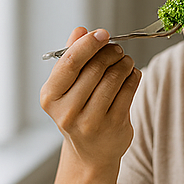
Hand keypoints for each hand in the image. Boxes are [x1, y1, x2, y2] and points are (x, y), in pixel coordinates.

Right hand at [40, 27, 141, 173]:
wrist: (91, 153)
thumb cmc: (78, 113)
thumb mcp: (67, 89)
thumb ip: (73, 59)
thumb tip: (80, 31)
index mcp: (51, 97)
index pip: (70, 63)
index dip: (88, 45)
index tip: (102, 33)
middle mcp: (68, 111)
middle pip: (94, 69)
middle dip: (110, 53)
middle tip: (117, 48)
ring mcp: (92, 120)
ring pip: (113, 80)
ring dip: (123, 64)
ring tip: (125, 60)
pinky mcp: (115, 125)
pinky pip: (128, 93)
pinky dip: (133, 77)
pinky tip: (132, 73)